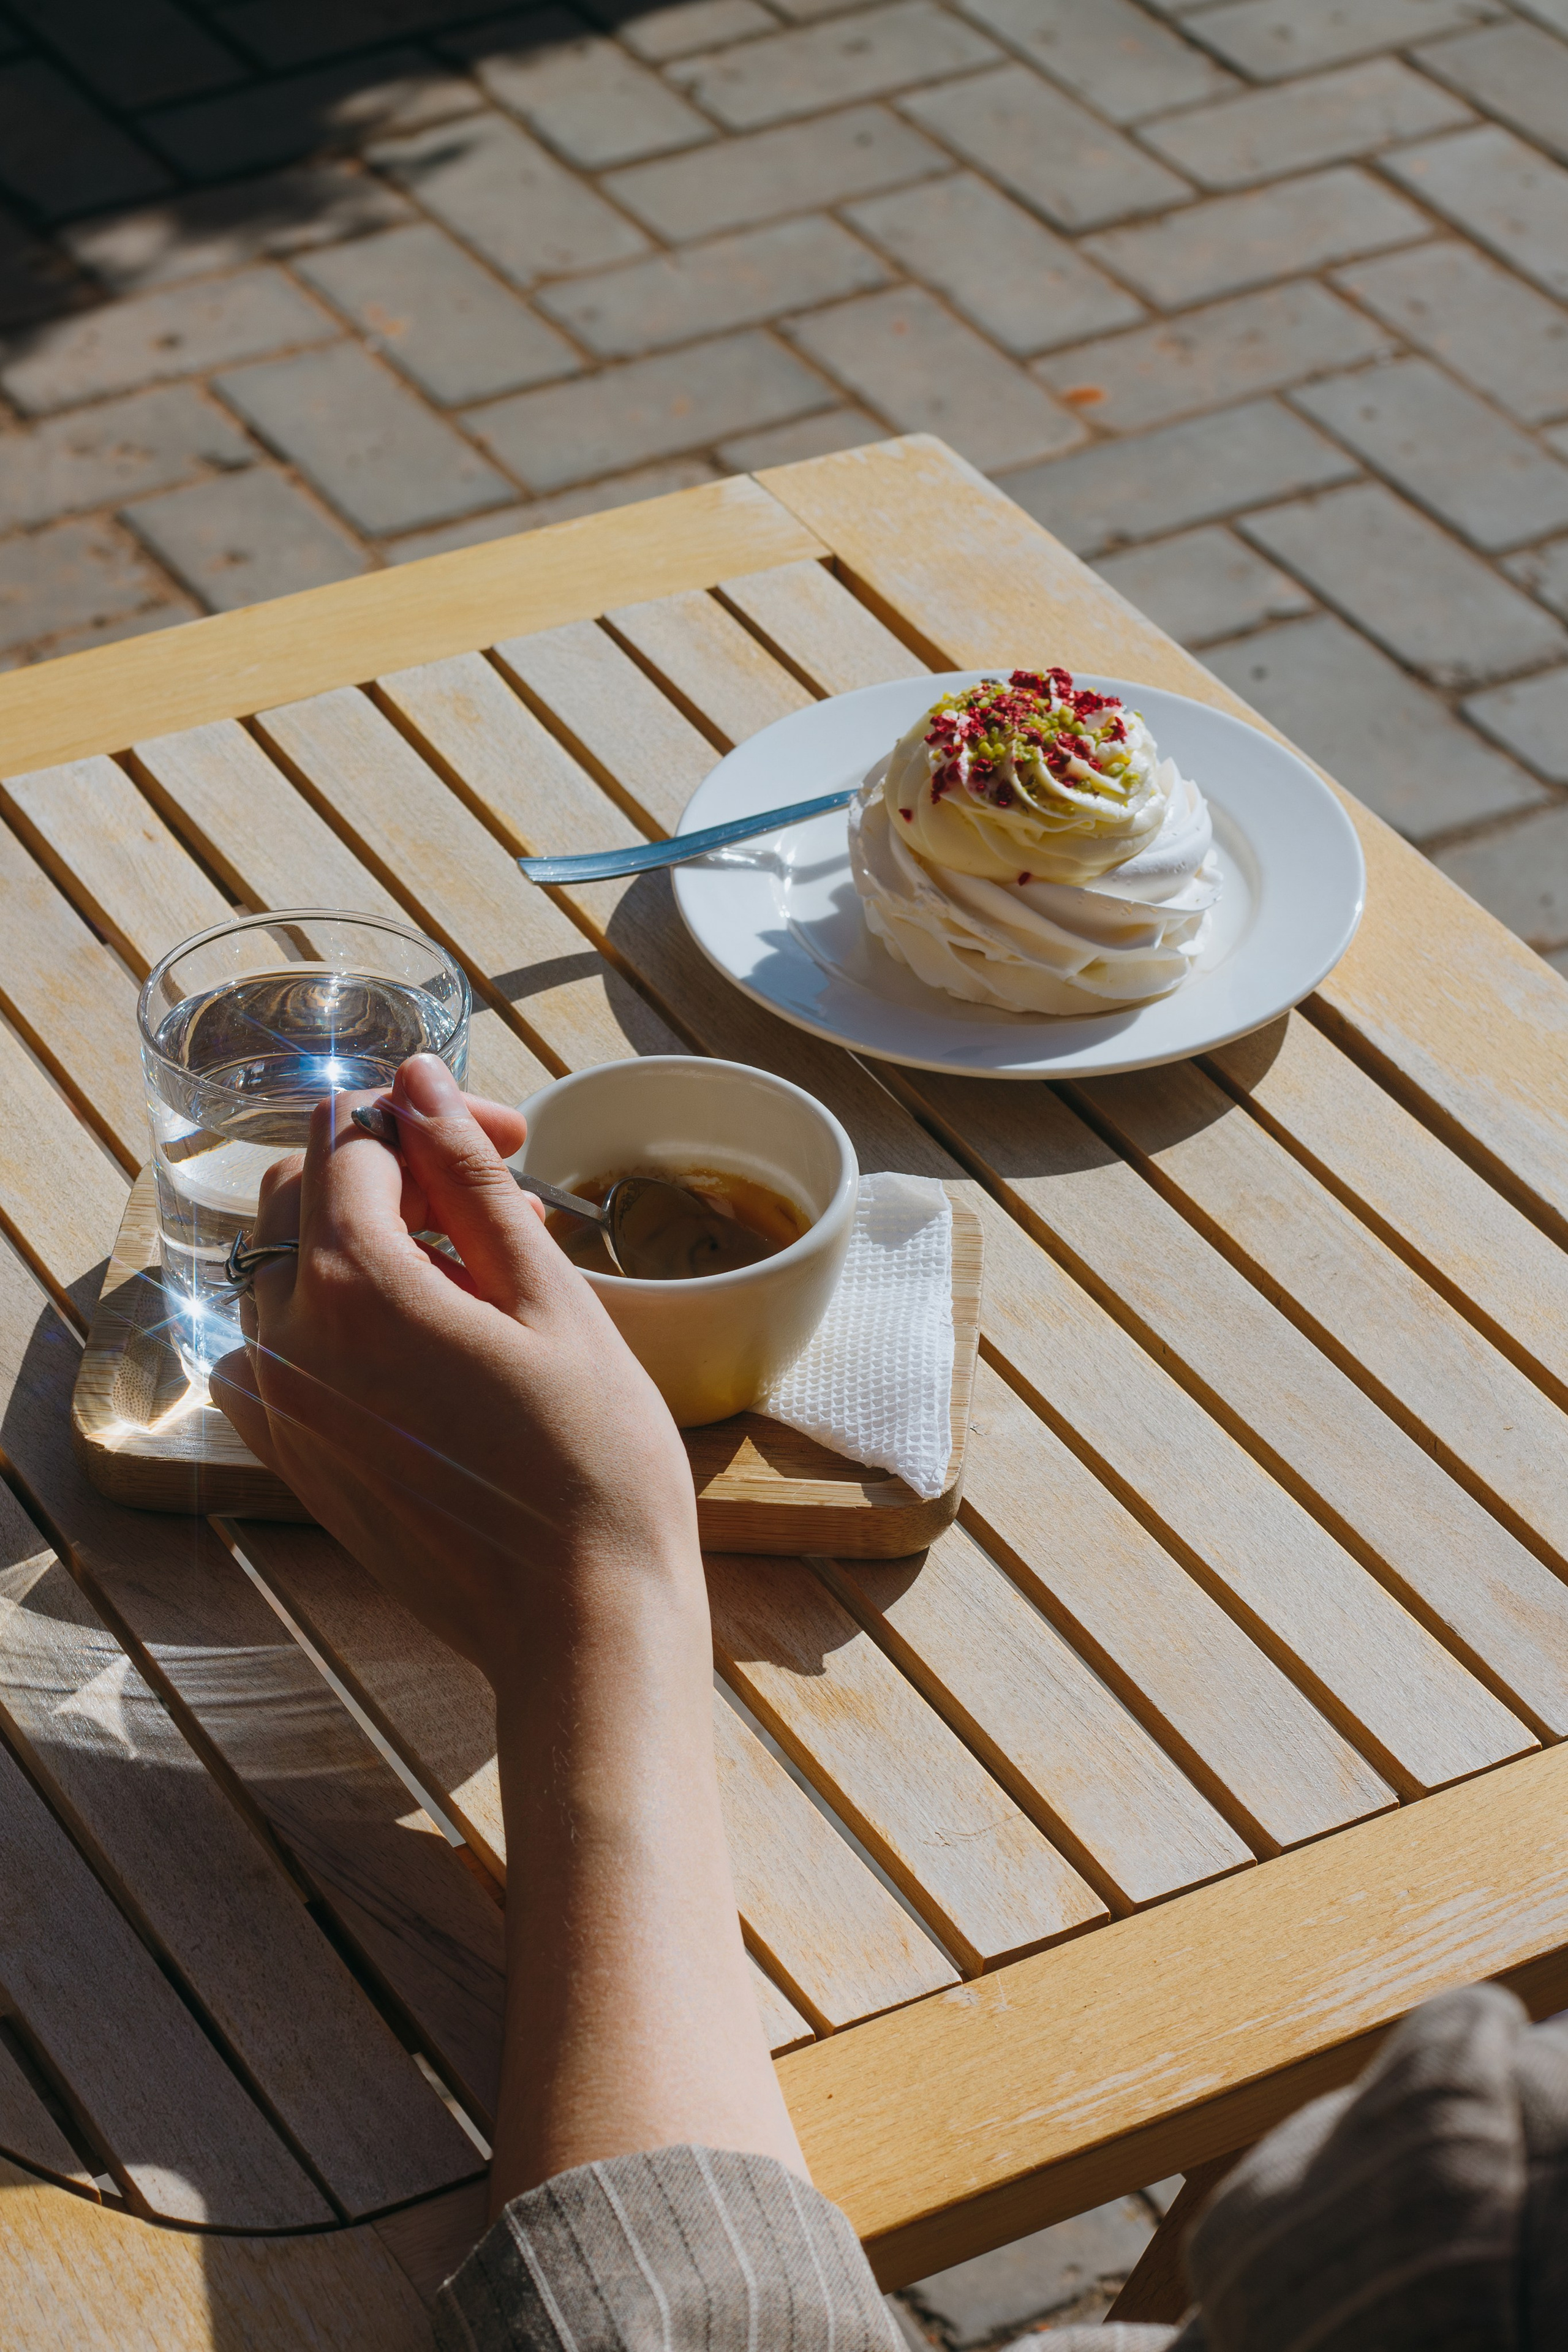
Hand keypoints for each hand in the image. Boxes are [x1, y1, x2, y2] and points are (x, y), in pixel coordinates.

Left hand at [211, 1053, 702, 1676]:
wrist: (580, 1622)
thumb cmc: (594, 1461)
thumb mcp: (550, 1298)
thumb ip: (469, 1179)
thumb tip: (417, 1080)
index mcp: (354, 1285)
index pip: (353, 1137)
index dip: (434, 1119)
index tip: (514, 1142)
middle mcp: (288, 1339)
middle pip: (303, 1192)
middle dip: (392, 1165)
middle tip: (497, 1191)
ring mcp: (280, 1408)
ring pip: (286, 1267)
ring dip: (367, 1237)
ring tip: (477, 1276)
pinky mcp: (293, 1459)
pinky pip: (280, 1346)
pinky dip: (335, 1314)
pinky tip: (421, 1338)